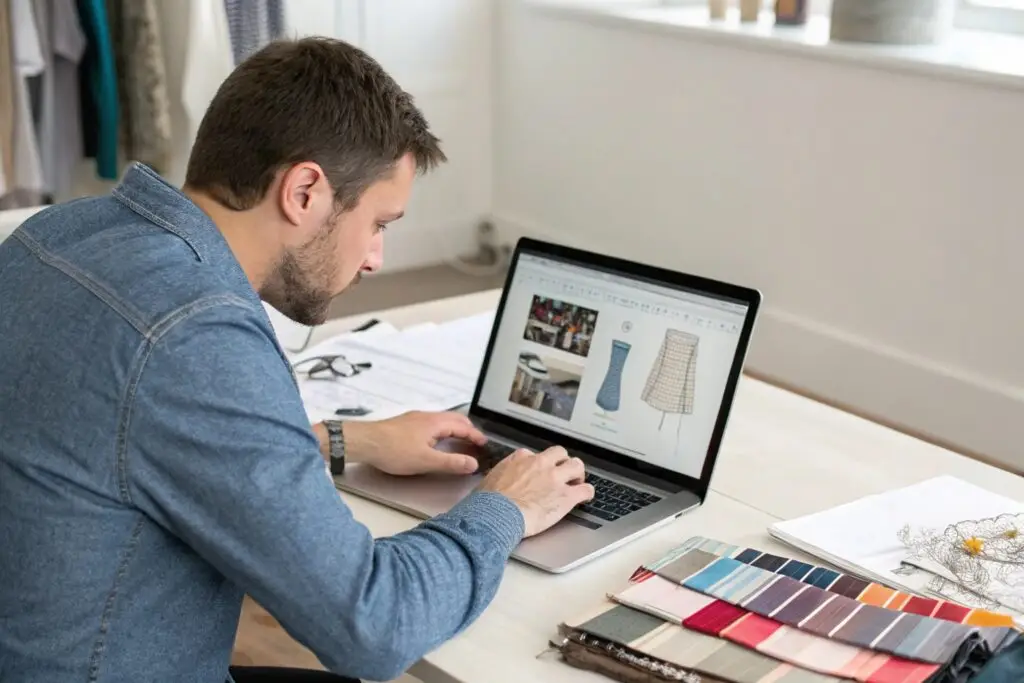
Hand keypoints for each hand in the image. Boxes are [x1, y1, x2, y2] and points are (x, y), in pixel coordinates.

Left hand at [339, 411, 486, 475]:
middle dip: (467, 429)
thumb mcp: (426, 461)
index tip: (484, 444)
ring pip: (441, 420)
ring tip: (458, 441)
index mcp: (436, 423)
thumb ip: (451, 462)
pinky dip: (441, 430)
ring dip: (453, 429)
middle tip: (474, 442)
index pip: (463, 426)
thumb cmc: (394, 451)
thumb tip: (473, 464)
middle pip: (454, 419)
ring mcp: (415, 418)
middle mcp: (427, 416)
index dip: (475, 436)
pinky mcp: (405, 423)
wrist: (364, 442)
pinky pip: (431, 423)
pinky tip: (434, 440)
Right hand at [477, 446, 594, 536]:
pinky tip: (586, 496)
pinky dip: (587, 492)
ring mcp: (555, 478)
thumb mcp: (491, 479)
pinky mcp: (566, 496)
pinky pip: (585, 489)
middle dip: (562, 462)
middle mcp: (540, 464)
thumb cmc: (488, 502)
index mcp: (521, 458)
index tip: (539, 472)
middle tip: (562, 472)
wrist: (496, 514)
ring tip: (577, 481)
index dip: (539, 464)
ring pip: (576, 465)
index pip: (536, 455)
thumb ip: (502, 475)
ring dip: (578, 473)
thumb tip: (498, 483)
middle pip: (560, 453)